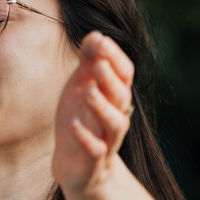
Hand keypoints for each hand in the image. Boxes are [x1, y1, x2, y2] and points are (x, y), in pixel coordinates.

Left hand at [53, 32, 134, 195]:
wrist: (75, 166)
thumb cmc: (80, 120)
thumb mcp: (80, 87)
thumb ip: (88, 62)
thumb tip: (96, 34)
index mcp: (113, 96)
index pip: (124, 74)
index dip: (115, 57)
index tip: (101, 40)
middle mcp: (115, 116)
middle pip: (122, 96)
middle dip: (111, 80)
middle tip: (99, 64)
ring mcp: (107, 140)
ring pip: (115, 124)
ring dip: (103, 107)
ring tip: (89, 92)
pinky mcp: (94, 162)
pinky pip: (96, 151)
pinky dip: (87, 139)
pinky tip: (75, 127)